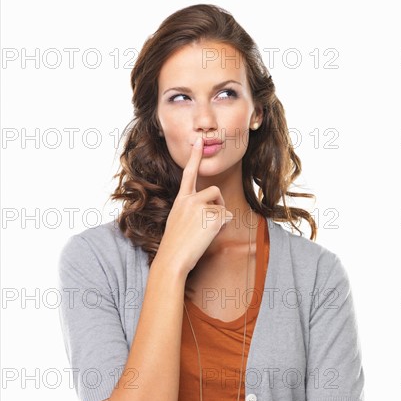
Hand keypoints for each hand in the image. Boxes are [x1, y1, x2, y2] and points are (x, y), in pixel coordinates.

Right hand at [155, 136, 232, 275]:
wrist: (172, 258)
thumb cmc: (175, 245)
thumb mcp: (179, 221)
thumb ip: (192, 211)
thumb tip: (213, 212)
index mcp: (181, 199)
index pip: (189, 173)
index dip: (195, 157)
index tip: (199, 141)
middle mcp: (190, 199)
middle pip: (215, 191)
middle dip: (219, 203)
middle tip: (211, 222)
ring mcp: (201, 206)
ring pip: (222, 206)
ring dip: (220, 219)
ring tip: (205, 232)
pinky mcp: (212, 216)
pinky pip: (228, 217)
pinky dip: (223, 227)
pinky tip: (209, 236)